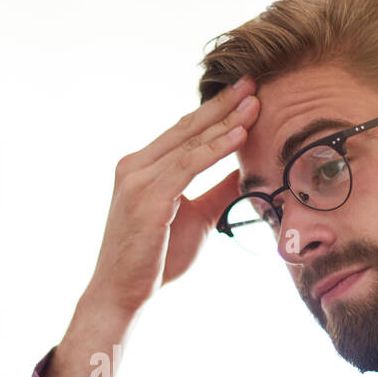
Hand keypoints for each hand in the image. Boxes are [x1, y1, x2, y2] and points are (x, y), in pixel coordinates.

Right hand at [87, 77, 259, 315]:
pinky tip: (239, 135)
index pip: (183, 132)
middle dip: (223, 105)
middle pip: (187, 128)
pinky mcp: (147, 197)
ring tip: (255, 104)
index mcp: (141, 167)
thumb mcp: (197, 218)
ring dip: (225, 122)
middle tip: (253, 81)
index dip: (215, 111)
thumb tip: (247, 172)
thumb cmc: (155, 260)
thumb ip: (218, 192)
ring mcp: (138, 180)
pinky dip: (215, 149)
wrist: (122, 295)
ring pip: (190, 143)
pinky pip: (188, 166)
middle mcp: (135, 166)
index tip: (246, 93)